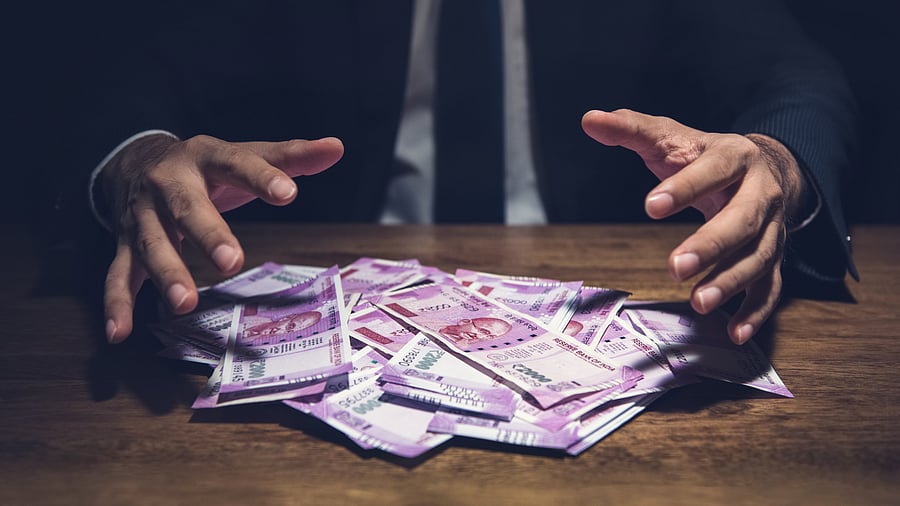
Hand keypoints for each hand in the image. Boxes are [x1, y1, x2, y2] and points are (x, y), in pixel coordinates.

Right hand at [101, 134, 343, 342]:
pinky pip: (118, 274)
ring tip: (184, 303)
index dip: (262, 178)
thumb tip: (336, 147)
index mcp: (204, 156)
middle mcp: (168, 184)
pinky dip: (117, 304)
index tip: (289, 193)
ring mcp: (142, 216)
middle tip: (231, 262)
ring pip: (150, 244)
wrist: (134, 160)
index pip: (236, 163)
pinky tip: (122, 333)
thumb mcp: (243, 153)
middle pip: (186, 208)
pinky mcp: (124, 244)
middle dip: (207, 234)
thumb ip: (289, 156)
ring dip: (165, 273)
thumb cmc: (204, 165)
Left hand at [582, 109, 810, 343]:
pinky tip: (734, 332)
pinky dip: (755, 311)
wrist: (765, 167)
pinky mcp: (773, 257)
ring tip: (698, 302)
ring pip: (759, 256)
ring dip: (731, 281)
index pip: (714, 169)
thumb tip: (590, 119)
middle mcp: (762, 193)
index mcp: (736, 157)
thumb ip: (632, 129)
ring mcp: (772, 228)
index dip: (685, 187)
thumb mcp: (671, 136)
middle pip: (743, 220)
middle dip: (711, 244)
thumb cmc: (705, 155)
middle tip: (675, 266)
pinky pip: (770, 287)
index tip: (650, 206)